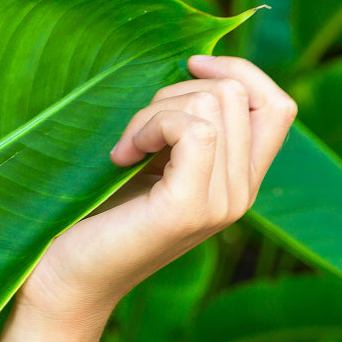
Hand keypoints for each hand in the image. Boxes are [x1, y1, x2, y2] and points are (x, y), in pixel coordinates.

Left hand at [16, 54, 298, 328]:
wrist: (64, 276)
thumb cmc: (92, 212)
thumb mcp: (150, 160)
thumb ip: (182, 127)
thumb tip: (195, 65)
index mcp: (237, 181)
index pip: (278, 106)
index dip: (239, 70)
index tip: (188, 65)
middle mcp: (241, 194)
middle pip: (236, 94)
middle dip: (173, 92)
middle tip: (134, 132)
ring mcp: (221, 203)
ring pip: (214, 103)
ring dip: (154, 109)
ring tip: (125, 148)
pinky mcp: (189, 208)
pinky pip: (195, 130)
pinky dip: (151, 126)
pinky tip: (121, 156)